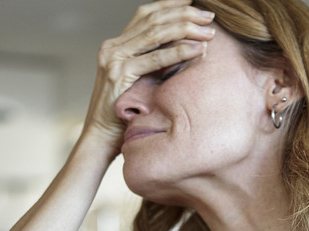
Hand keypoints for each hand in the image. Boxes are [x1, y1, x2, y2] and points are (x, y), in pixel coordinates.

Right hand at [80, 0, 215, 157]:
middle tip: (209, 15)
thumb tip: (181, 50)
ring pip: (155, 33)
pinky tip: (197, 50)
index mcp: (115, 45)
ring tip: (208, 32)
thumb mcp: (137, 82)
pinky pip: (155, 59)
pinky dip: (178, 52)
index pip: (145, 14)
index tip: (193, 2)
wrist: (100, 138)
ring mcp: (114, 59)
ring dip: (185, 29)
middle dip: (184, 14)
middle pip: (152, 19)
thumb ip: (151, 65)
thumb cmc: (121, 115)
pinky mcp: (119, 74)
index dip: (170, 5)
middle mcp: (112, 47)